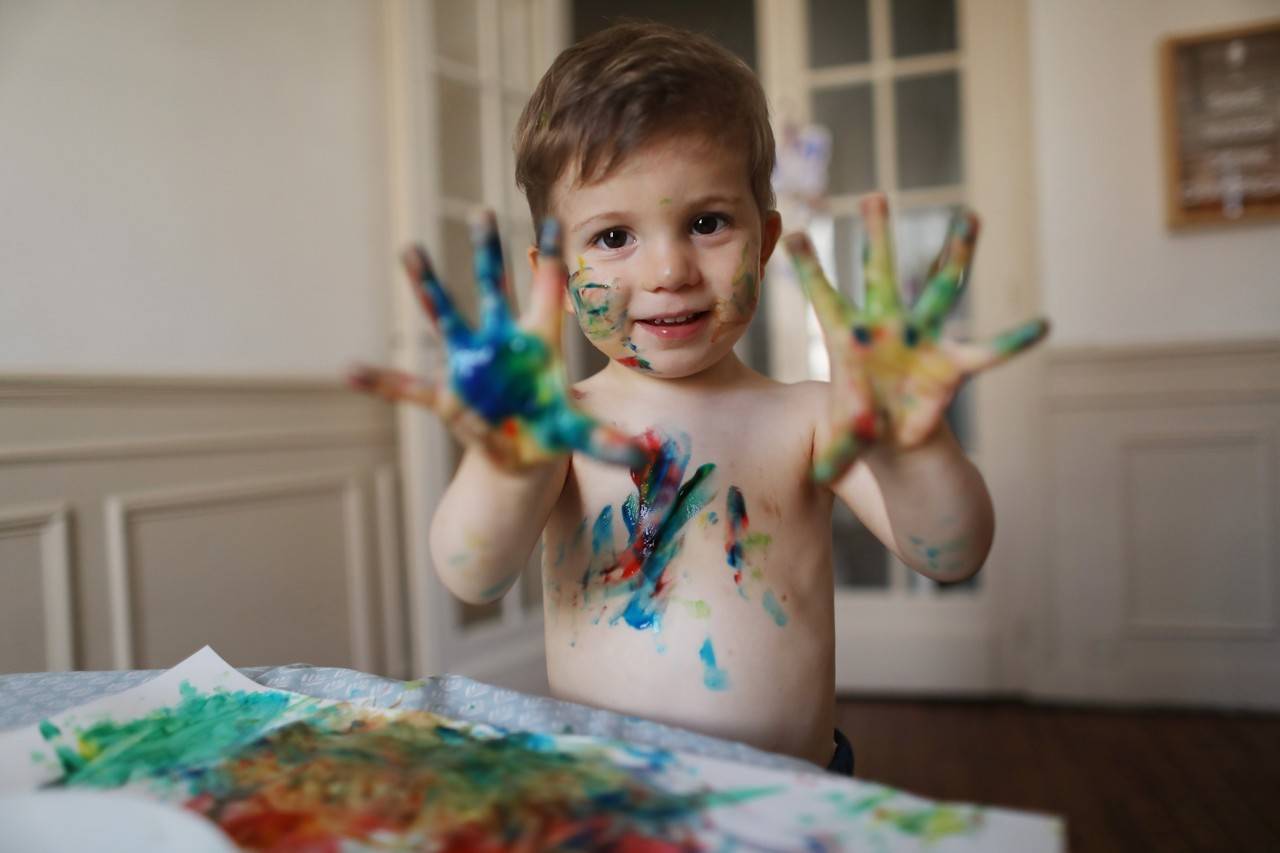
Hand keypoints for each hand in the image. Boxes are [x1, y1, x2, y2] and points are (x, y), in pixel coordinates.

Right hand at [351, 213, 644, 469]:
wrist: (522, 456)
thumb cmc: (550, 432)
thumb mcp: (577, 434)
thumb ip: (604, 442)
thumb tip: (643, 457)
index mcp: (539, 345)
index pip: (548, 293)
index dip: (550, 260)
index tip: (553, 218)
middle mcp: (502, 345)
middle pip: (495, 290)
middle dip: (489, 255)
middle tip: (481, 213)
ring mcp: (471, 366)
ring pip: (448, 318)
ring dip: (430, 287)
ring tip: (411, 251)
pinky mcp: (449, 395)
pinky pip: (409, 388)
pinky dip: (382, 382)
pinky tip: (351, 372)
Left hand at [784, 193, 1047, 483]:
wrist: (895, 445)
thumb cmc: (860, 433)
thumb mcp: (844, 443)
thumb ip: (839, 451)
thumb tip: (827, 476)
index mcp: (849, 341)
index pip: (825, 299)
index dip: (811, 270)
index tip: (794, 234)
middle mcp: (887, 329)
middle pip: (880, 275)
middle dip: (878, 236)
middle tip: (874, 195)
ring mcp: (922, 341)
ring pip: (940, 290)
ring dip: (955, 255)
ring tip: (970, 215)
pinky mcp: (952, 365)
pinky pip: (988, 353)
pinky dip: (1012, 342)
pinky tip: (1041, 326)